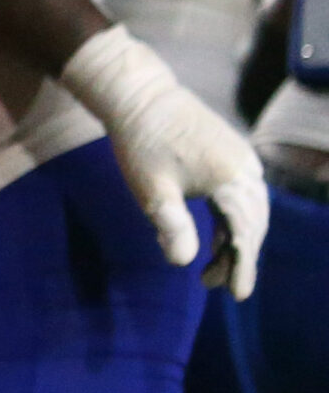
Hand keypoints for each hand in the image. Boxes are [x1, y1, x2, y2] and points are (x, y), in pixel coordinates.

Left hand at [61, 25, 268, 299]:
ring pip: (249, 210)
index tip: (238, 296)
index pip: (244, 234)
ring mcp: (243, 159)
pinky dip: (232, 218)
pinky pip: (243, 194)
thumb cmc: (140, 144)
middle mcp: (245, 169)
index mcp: (230, 180)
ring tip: (212, 265)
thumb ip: (172, 226)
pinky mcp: (233, 152)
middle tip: (213, 283)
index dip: (242, 267)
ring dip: (234, 239)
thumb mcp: (152, 190)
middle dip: (236, 257)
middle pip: (251, 225)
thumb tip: (182, 263)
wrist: (139, 96)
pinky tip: (217, 235)